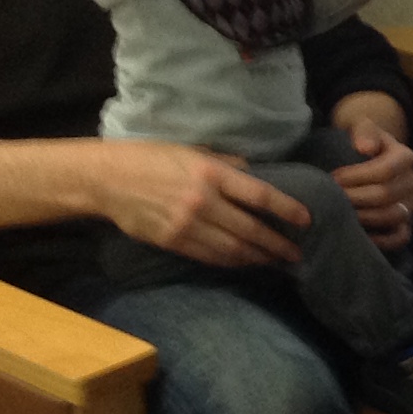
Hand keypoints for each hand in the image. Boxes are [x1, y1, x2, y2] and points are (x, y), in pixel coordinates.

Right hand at [89, 141, 307, 266]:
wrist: (107, 179)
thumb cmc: (150, 158)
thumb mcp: (190, 150)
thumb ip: (224, 163)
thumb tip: (251, 172)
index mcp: (210, 173)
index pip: (259, 195)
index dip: (286, 209)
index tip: (305, 220)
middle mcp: (203, 201)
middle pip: (250, 229)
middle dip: (277, 244)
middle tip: (296, 254)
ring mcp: (187, 225)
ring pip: (232, 249)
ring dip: (258, 257)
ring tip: (275, 262)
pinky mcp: (173, 242)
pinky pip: (210, 256)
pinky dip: (231, 261)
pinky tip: (244, 263)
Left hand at [332, 117, 412, 248]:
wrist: (372, 156)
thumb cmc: (362, 142)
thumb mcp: (362, 127)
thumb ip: (364, 130)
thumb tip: (365, 148)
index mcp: (407, 157)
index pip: (384, 171)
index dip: (355, 177)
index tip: (332, 178)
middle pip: (385, 195)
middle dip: (354, 198)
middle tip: (330, 199)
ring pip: (392, 216)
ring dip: (363, 217)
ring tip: (340, 213)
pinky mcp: (408, 225)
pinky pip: (400, 238)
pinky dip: (382, 241)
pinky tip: (359, 235)